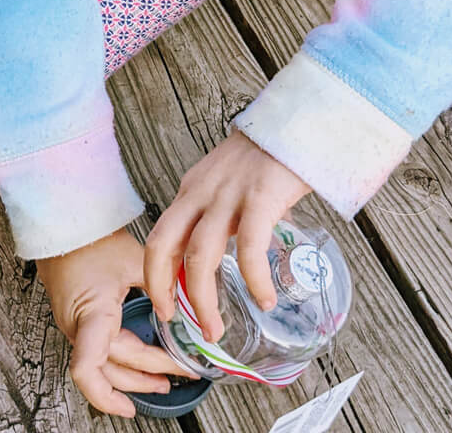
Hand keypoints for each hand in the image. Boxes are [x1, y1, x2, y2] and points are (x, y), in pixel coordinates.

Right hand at [36, 226, 198, 417]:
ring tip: (160, 379)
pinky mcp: (77, 317)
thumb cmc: (90, 238)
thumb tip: (188, 304)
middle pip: (110, 369)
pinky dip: (119, 362)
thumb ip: (162, 285)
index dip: (108, 398)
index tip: (132, 409)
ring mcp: (74, 324)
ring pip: (103, 365)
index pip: (88, 370)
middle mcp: (78, 326)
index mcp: (91, 315)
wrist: (63, 224)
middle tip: (178, 376)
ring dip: (133, 375)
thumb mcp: (135, 260)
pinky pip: (96, 351)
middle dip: (145, 380)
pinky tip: (136, 361)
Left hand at [144, 130, 311, 339]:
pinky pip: (248, 247)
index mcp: (192, 190)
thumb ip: (227, 213)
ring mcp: (227, 195)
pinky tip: (264, 299)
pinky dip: (253, 279)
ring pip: (199, 256)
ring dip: (203, 300)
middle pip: (164, 246)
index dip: (155, 275)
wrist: (296, 123)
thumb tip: (241, 252)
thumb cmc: (268, 156)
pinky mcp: (259, 197)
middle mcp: (201, 192)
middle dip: (163, 291)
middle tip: (177, 323)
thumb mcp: (230, 183)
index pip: (160, 236)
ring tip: (216, 329)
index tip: (164, 306)